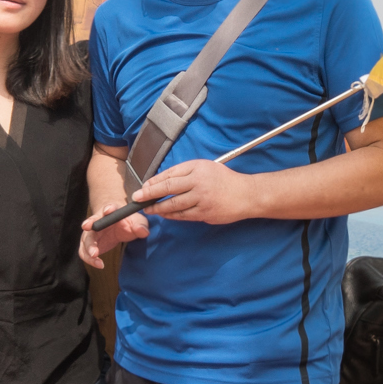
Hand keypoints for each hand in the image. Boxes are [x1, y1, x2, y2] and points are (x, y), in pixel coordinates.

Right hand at [81, 209, 151, 268]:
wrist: (118, 224)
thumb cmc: (128, 221)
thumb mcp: (138, 221)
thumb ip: (141, 225)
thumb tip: (143, 231)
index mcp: (110, 211)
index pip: (108, 208)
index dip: (107, 209)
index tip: (108, 210)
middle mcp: (97, 221)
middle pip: (91, 225)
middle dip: (91, 234)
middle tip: (94, 248)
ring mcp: (91, 232)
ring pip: (85, 240)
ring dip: (88, 249)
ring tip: (95, 257)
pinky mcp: (90, 244)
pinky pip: (85, 252)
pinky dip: (90, 259)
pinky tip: (100, 264)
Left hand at [121, 157, 255, 226]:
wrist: (246, 195)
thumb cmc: (223, 179)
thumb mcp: (205, 167)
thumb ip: (184, 172)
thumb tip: (161, 182)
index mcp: (197, 168)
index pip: (170, 175)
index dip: (153, 183)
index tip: (142, 188)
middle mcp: (198, 183)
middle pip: (168, 189)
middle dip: (149, 195)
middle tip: (137, 199)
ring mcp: (202, 200)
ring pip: (174, 205)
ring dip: (158, 208)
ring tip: (148, 210)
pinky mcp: (205, 213)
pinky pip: (183, 216)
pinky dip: (172, 216)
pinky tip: (165, 215)